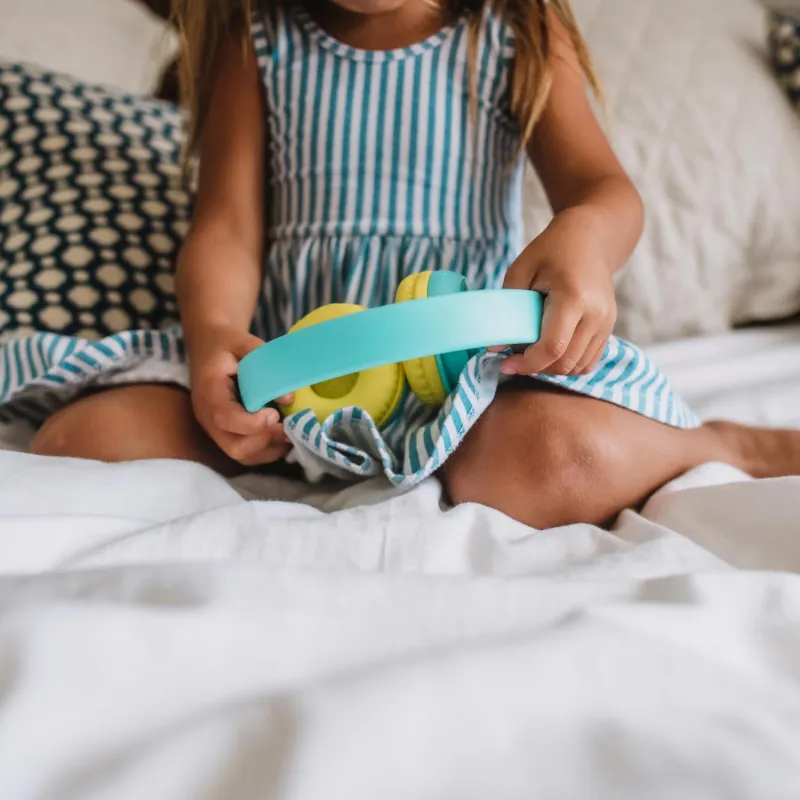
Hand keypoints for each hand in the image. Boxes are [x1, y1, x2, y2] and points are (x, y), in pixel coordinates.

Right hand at [189, 325, 293, 465]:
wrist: (208, 345)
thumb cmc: (226, 343)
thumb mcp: (244, 343)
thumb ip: (267, 366)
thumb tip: (289, 399)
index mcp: (209, 392)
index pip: (225, 419)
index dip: (252, 423)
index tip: (275, 413)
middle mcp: (207, 417)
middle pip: (234, 446)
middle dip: (265, 440)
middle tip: (286, 425)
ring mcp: (215, 429)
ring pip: (241, 455)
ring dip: (269, 448)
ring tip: (289, 431)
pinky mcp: (225, 433)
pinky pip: (245, 453)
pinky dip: (266, 450)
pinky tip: (282, 436)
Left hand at [499, 210, 616, 375]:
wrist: (591, 238)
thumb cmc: (552, 250)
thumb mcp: (521, 270)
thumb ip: (506, 309)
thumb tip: (494, 348)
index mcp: (574, 298)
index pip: (553, 347)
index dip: (527, 364)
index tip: (505, 364)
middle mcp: (596, 315)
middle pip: (564, 363)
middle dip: (536, 368)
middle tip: (514, 358)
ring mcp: (607, 323)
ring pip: (577, 367)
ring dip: (551, 368)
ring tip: (532, 352)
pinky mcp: (608, 328)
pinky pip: (588, 362)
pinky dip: (566, 364)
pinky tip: (549, 351)